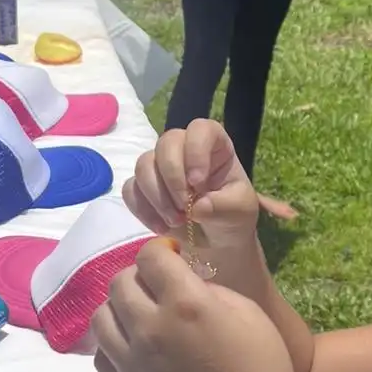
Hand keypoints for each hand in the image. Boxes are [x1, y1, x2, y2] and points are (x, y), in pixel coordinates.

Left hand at [91, 240, 303, 371]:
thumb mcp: (251, 316)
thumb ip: (211, 290)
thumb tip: (183, 284)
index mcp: (186, 304)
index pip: (151, 256)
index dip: (162, 251)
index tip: (174, 260)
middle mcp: (150, 328)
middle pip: (120, 282)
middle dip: (140, 276)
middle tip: (161, 288)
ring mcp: (131, 362)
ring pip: (101, 316)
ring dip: (121, 307)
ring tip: (144, 316)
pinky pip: (101, 355)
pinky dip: (113, 344)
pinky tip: (136, 348)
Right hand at [123, 121, 259, 278]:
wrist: (217, 242)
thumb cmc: (232, 216)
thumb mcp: (240, 212)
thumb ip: (224, 206)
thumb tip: (198, 206)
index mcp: (214, 146)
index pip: (200, 129)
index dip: (196, 151)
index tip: (198, 183)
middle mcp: (185, 149)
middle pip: (166, 142)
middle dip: (173, 178)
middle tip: (186, 208)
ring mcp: (161, 167)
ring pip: (143, 165)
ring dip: (158, 197)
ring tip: (177, 221)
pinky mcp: (143, 188)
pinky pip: (130, 190)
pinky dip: (144, 211)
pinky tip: (162, 227)